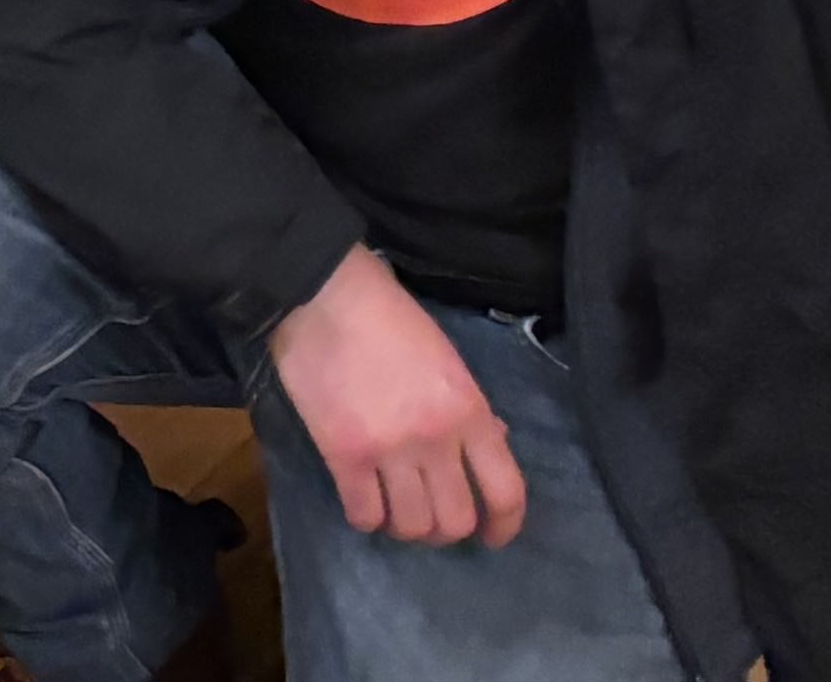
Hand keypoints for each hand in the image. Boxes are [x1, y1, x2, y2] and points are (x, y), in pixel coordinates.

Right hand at [266, 243, 523, 549]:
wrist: (324, 293)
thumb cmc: (390, 318)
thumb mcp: (447, 359)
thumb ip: (470, 408)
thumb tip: (492, 444)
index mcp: (469, 410)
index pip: (506, 491)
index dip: (504, 526)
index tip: (493, 537)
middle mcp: (436, 439)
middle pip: (456, 520)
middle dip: (448, 531)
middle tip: (432, 517)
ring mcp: (389, 450)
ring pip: (413, 526)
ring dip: (406, 528)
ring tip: (395, 512)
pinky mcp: (344, 455)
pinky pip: (364, 515)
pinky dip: (367, 519)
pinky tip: (363, 503)